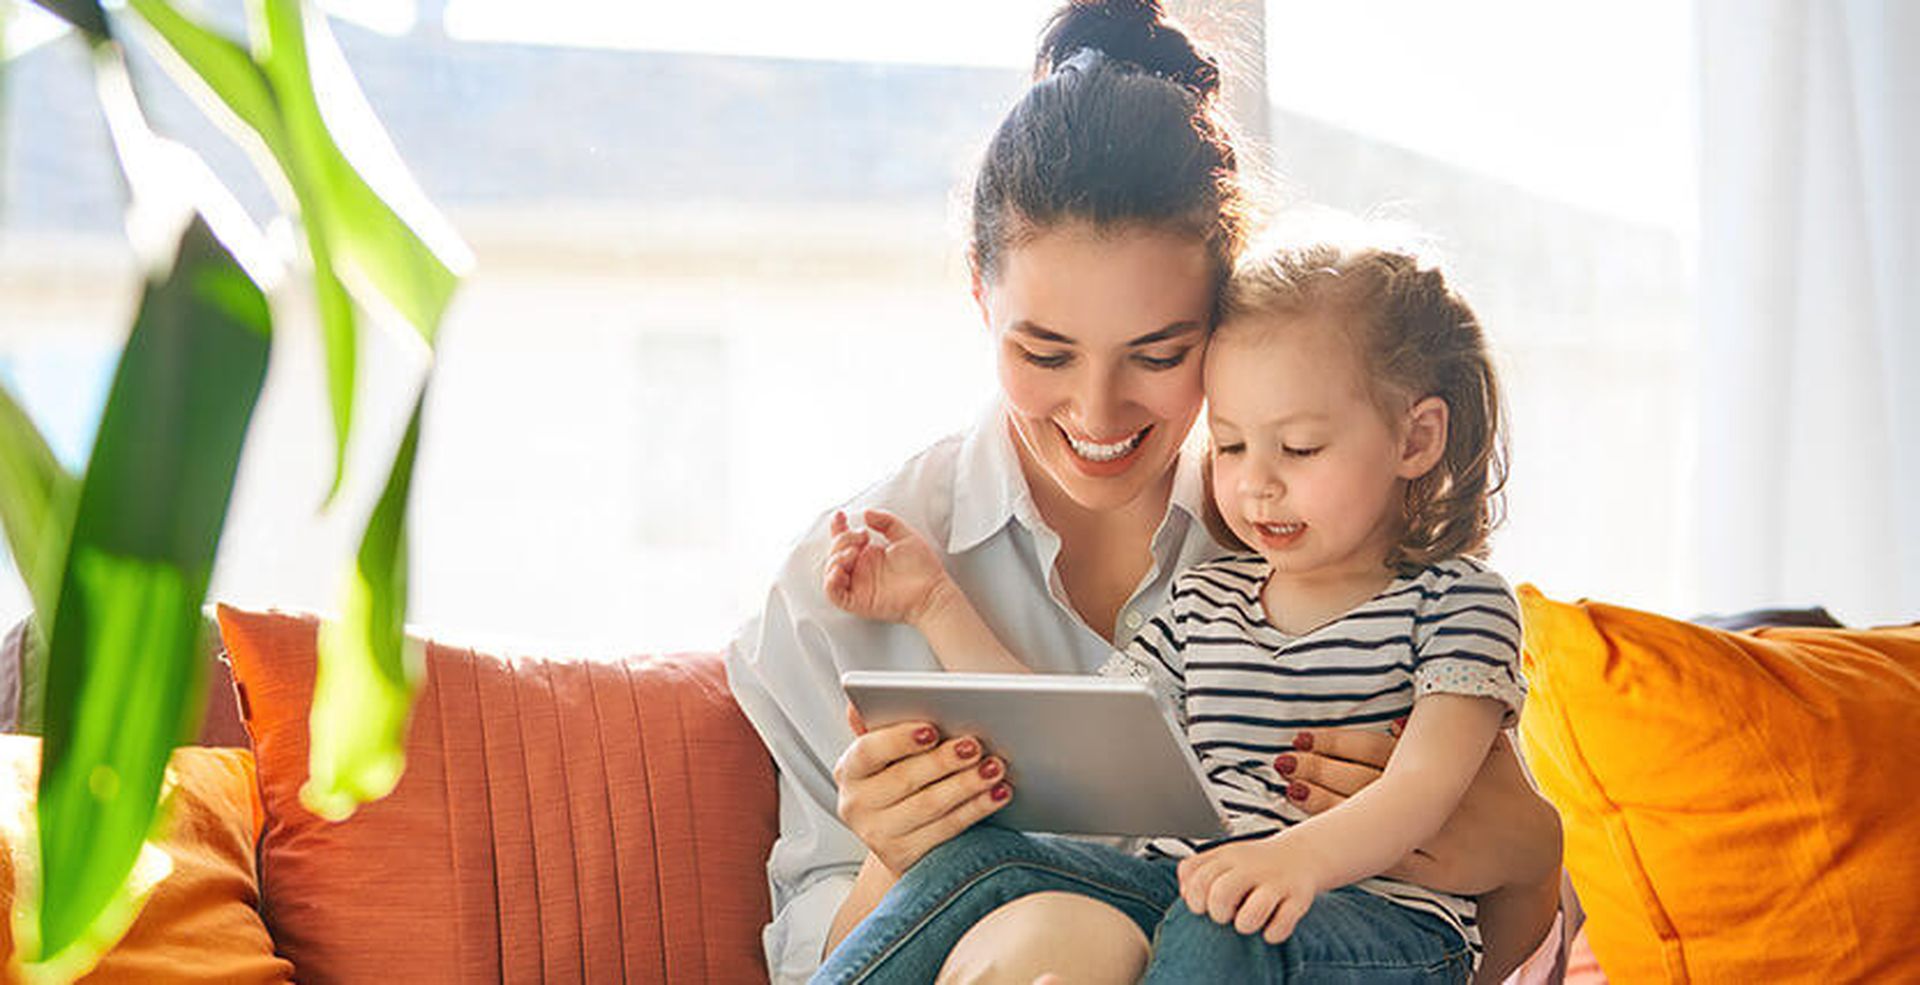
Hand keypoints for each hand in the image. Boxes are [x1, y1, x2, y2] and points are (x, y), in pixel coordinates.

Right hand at [823, 509, 954, 626]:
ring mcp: (858, 586)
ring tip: (854, 552)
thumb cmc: (923, 568)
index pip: (844, 540)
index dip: (837, 528)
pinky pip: (834, 594)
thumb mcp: (905, 535)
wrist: (931, 591)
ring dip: (836, 558)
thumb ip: (886, 521)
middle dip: (843, 540)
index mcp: (869, 555)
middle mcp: (861, 570)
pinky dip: (831, 582)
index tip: (841, 516)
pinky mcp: (857, 602)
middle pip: (835, 552)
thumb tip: (866, 513)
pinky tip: (840, 571)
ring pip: (830, 572)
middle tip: (862, 537)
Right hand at [832, 703, 1011, 874]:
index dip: (900, 739)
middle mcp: (856, 805)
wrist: (900, 833)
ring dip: (967, 785)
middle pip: (905, 779)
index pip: (869, 751)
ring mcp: (878, 835)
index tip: (932, 729)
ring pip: (930, 806)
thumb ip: (879, 726)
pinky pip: (947, 829)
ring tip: (995, 767)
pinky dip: (975, 809)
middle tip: (976, 746)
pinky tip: (997, 794)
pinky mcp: (905, 857)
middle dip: (944, 761)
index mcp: (849, 769)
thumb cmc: (898, 777)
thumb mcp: (885, 753)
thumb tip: (856, 707)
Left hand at [1177, 833, 1326, 943]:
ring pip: (1251, 914)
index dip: (1194, 898)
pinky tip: (1270, 927)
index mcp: (1228, 857)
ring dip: (1245, 925)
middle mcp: (1251, 868)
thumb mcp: (1224, 858)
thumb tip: (1185, 893)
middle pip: (1220, 894)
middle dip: (1218, 913)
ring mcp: (1276, 882)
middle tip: (1226, 915)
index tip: (1203, 906)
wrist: (1301, 855)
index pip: (1196, 876)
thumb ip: (1197, 871)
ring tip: (1248, 922)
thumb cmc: (1255, 864)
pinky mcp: (1298, 898)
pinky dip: (1272, 933)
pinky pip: (1282, 926)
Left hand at [1275, 727, 1561, 895]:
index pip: (1373, 749)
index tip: (1302, 737)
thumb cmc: (1503, 790)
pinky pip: (1388, 860)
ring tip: (1289, 791)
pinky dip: (1357, 848)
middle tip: (1282, 762)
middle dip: (1318, 770)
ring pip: (1370, 819)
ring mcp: (1431, 835)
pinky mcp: (1434, 871)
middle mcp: (1431, 798)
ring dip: (1326, 806)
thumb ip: (1451, 728)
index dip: (1335, 743)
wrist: (1533, 846)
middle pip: (1362, 780)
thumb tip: (1397, 716)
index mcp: (1437, 765)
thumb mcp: (1488, 751)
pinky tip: (1326, 840)